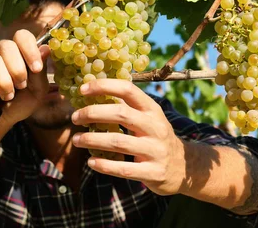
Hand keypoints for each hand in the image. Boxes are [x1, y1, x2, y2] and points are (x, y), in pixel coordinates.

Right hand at [0, 29, 49, 129]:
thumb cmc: (19, 104)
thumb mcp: (37, 91)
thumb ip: (41, 72)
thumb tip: (46, 48)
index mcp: (20, 52)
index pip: (23, 36)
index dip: (30, 50)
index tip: (36, 69)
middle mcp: (2, 51)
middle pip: (8, 46)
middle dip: (17, 70)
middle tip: (21, 86)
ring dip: (5, 82)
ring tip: (8, 96)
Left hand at [71, 79, 186, 195]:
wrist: (183, 167)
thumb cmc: (156, 137)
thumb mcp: (149, 118)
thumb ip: (126, 107)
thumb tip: (96, 91)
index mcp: (152, 110)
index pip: (128, 90)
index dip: (104, 86)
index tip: (83, 89)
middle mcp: (155, 127)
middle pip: (120, 114)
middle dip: (92, 114)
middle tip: (74, 117)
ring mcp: (155, 150)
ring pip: (118, 142)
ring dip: (92, 140)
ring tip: (76, 140)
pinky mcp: (153, 172)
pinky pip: (124, 169)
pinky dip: (104, 165)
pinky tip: (91, 162)